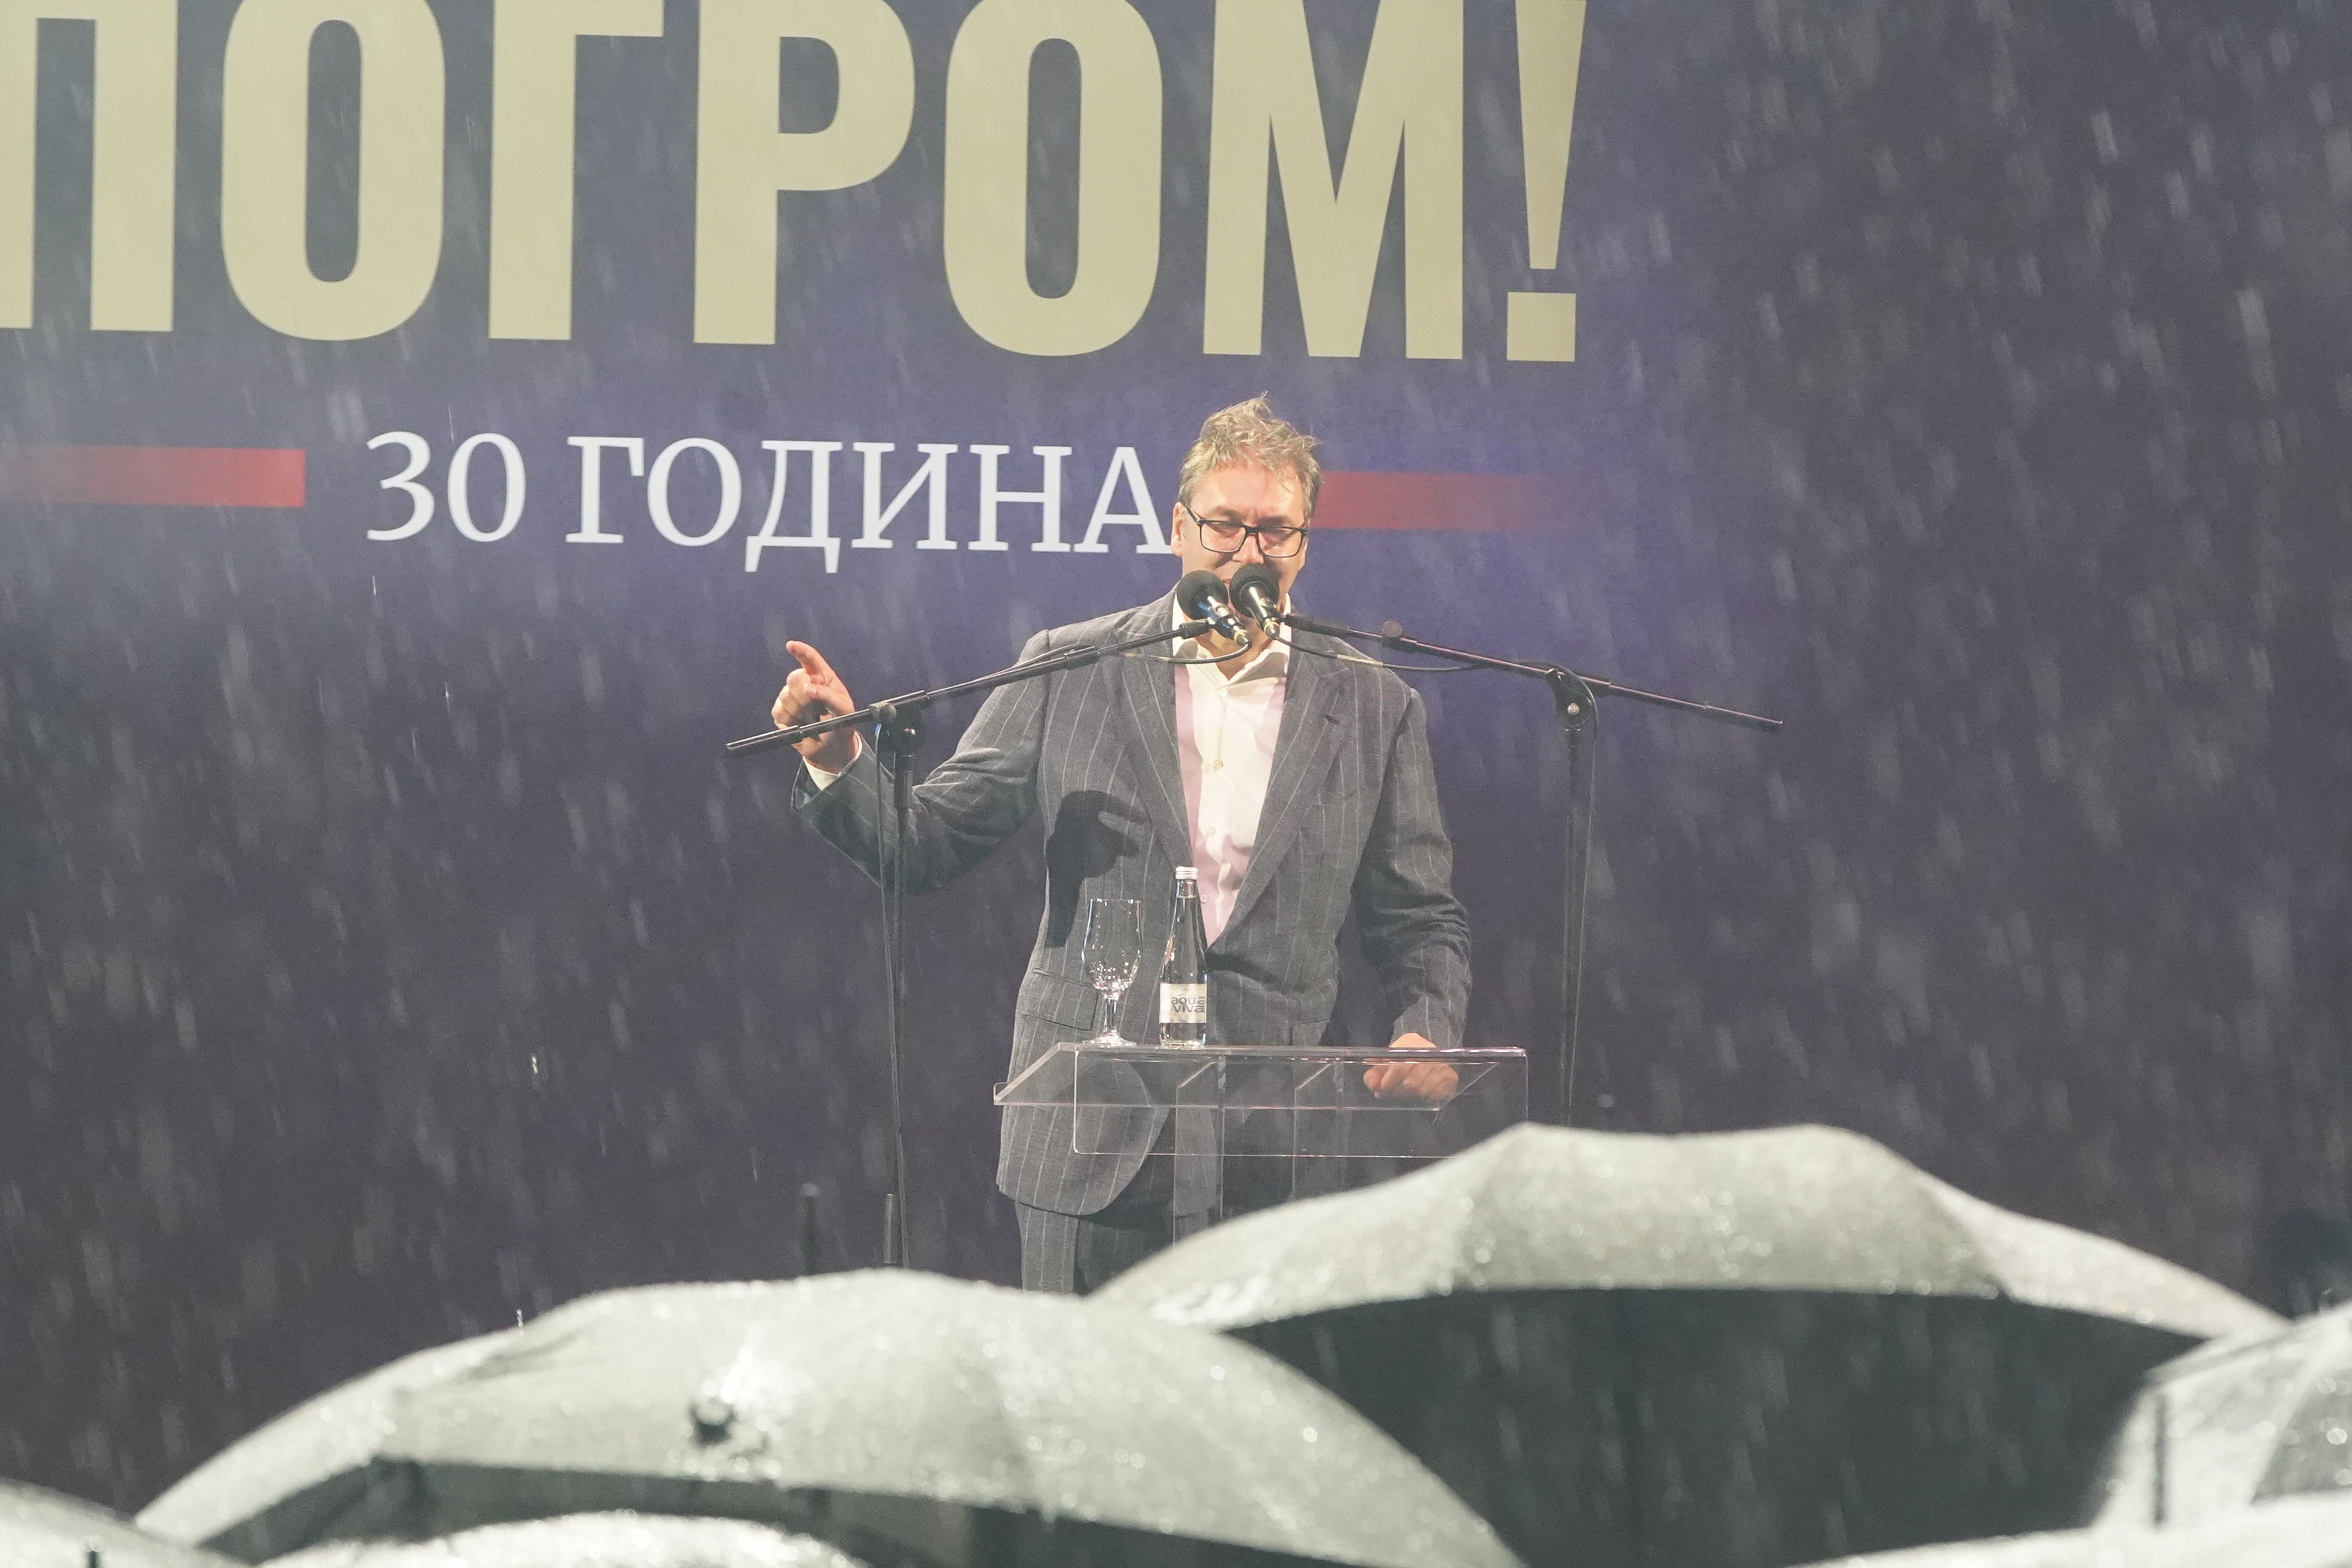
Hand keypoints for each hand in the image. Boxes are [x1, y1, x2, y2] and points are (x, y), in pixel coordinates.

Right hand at [772, 641, 859, 773]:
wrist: (832, 749)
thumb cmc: (842, 725)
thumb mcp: (844, 710)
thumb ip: (828, 696)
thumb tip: (808, 687)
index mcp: (822, 677)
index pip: (810, 659)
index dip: (801, 651)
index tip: (791, 646)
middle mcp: (805, 683)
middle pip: (794, 678)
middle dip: (804, 695)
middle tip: (816, 709)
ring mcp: (791, 697)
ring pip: (786, 697)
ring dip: (800, 712)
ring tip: (812, 720)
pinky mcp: (781, 713)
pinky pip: (779, 712)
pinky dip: (791, 722)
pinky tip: (801, 726)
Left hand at [1363, 1032, 1458, 1101]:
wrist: (1425, 1056)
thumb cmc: (1401, 1062)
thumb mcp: (1384, 1065)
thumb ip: (1373, 1075)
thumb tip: (1373, 1085)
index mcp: (1411, 1042)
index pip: (1400, 1064)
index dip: (1390, 1080)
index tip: (1383, 1088)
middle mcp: (1430, 1050)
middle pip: (1413, 1079)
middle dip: (1399, 1090)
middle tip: (1394, 1093)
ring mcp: (1443, 1063)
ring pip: (1425, 1087)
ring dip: (1414, 1094)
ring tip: (1408, 1093)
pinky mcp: (1451, 1076)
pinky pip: (1439, 1092)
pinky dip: (1429, 1096)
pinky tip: (1424, 1094)